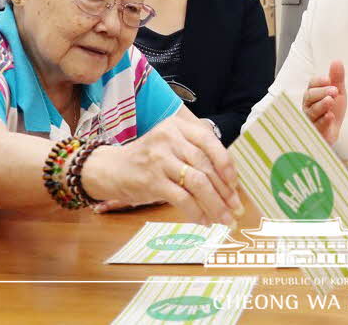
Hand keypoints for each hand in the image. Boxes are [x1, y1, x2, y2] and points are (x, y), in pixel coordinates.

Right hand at [82, 113, 242, 225]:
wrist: (112, 169)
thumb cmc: (149, 160)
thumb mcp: (171, 146)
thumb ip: (196, 155)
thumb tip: (229, 183)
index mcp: (178, 126)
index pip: (210, 141)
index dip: (226, 164)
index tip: (235, 184)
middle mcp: (169, 138)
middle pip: (206, 166)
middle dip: (225, 191)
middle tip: (235, 209)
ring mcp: (160, 159)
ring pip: (198, 183)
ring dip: (216, 205)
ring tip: (224, 219)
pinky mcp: (152, 180)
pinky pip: (183, 199)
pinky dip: (197, 212)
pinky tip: (204, 221)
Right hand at [302, 60, 346, 144]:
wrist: (333, 132)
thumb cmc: (332, 110)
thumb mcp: (337, 92)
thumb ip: (337, 78)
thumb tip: (337, 61)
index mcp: (313, 93)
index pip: (312, 84)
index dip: (319, 81)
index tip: (328, 79)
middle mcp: (308, 105)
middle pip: (310, 96)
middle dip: (322, 92)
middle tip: (334, 90)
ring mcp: (310, 119)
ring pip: (312, 111)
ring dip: (322, 105)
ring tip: (330, 101)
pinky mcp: (315, 132)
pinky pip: (317, 126)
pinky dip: (323, 121)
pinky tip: (330, 116)